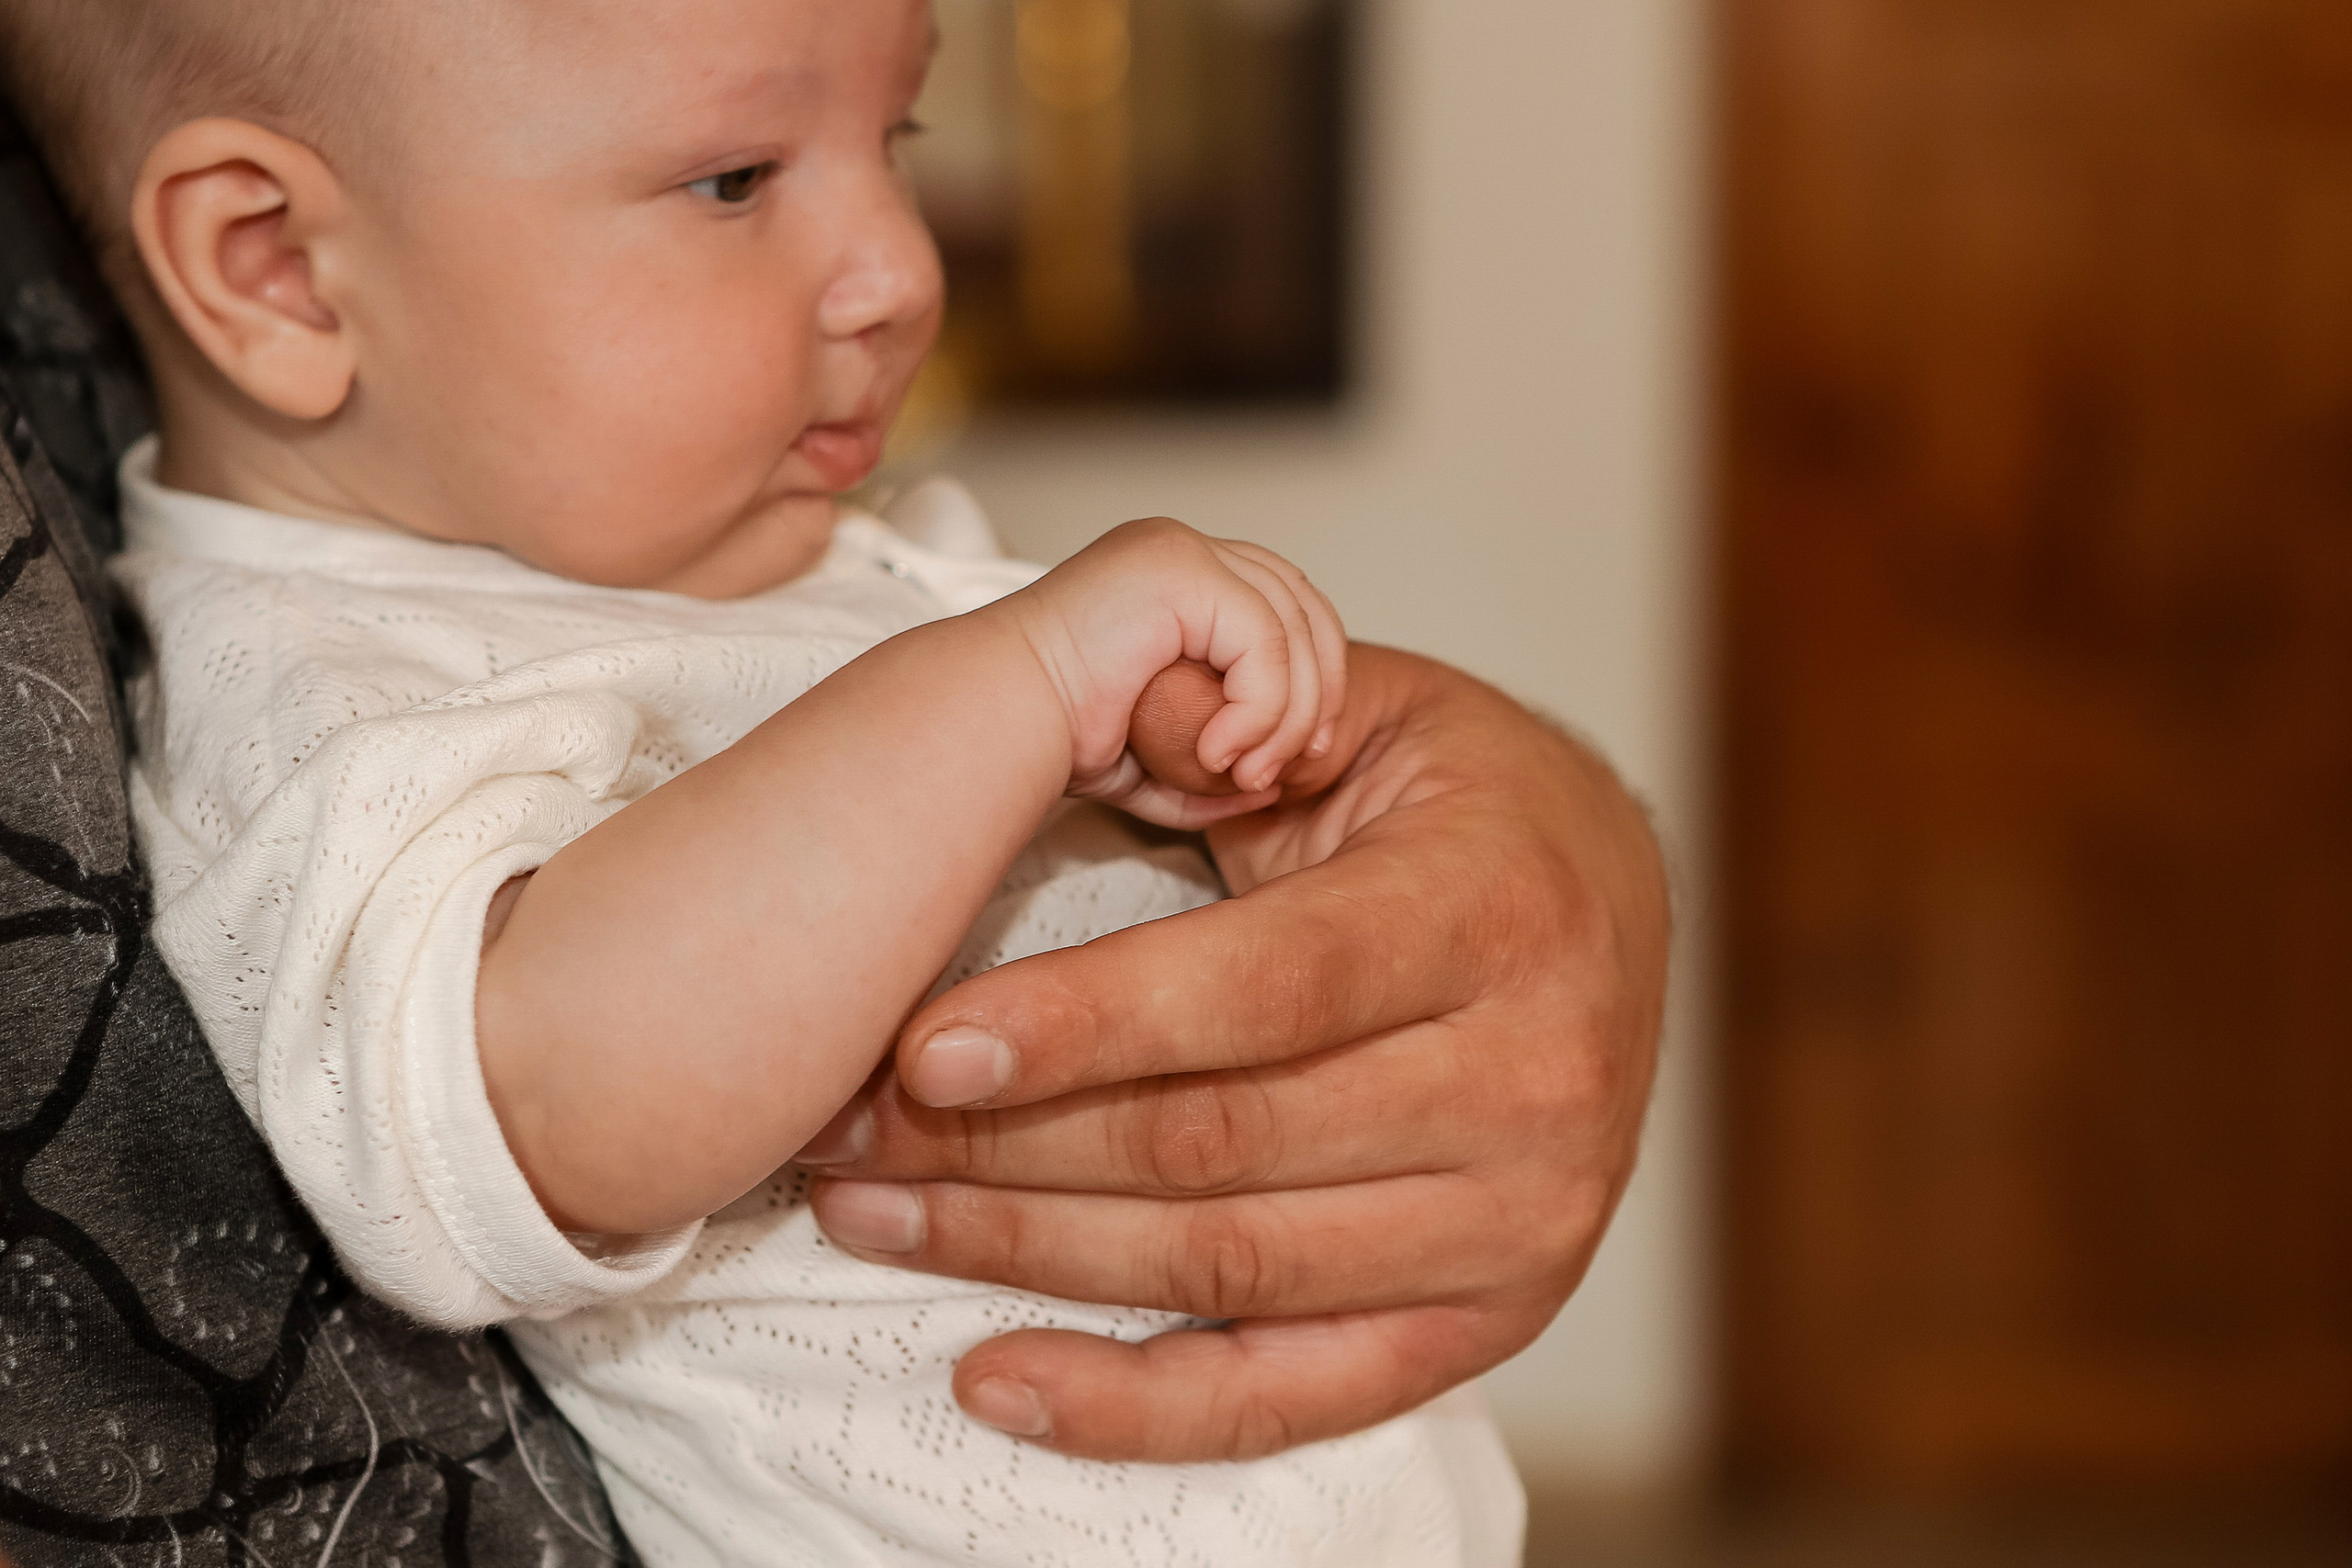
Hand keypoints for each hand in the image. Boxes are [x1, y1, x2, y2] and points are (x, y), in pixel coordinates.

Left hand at [798, 646, 1670, 1461]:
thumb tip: (1096, 715)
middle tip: (849, 1130)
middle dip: (1006, 1147)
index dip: (1086, 1023)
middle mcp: (1532, 1081)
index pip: (1269, 988)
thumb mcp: (1364, 713)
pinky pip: (1289, 1394)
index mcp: (1496, 910)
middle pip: (1223, 1144)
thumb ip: (1224, 723)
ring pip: (1227, 1268)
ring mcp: (1521, 1222)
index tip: (923, 1048)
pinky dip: (1133, 1406)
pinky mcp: (1488, 1319)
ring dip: (1026, 1255)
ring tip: (872, 1215)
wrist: (1616, 911)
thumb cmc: (1463, 804)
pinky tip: (996, 1377)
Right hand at [1002, 518, 1349, 827]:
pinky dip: (1260, 708)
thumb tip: (1269, 787)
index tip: (1301, 754)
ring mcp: (1180, 549)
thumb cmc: (1051, 738)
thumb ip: (1211, 765)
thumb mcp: (1152, 757)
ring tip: (1248, 774)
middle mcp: (1180, 547)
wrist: (996, 720)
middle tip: (1296, 766)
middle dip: (1317, 692)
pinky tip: (1217, 753)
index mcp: (1173, 575)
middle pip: (1303, 605)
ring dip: (1287, 715)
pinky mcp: (1180, 569)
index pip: (1283, 606)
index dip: (1311, 678)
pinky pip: (1263, 641)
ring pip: (1292, 626)